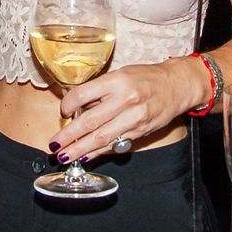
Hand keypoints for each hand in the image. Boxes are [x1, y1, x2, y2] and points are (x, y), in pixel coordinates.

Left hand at [50, 58, 207, 163]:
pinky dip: (99, 152)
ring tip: (64, 157)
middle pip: (89, 122)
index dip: (67, 105)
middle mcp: (125, 100)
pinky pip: (115, 144)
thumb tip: (74, 103)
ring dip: (80, 149)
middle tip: (53, 145)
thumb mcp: (121, 74)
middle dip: (68, 136)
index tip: (62, 111)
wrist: (177, 85)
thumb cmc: (147, 77)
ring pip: (101, 138)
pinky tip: (87, 157)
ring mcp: (134, 118)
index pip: (83, 95)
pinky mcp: (140, 132)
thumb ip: (100, 89)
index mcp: (117, 81)